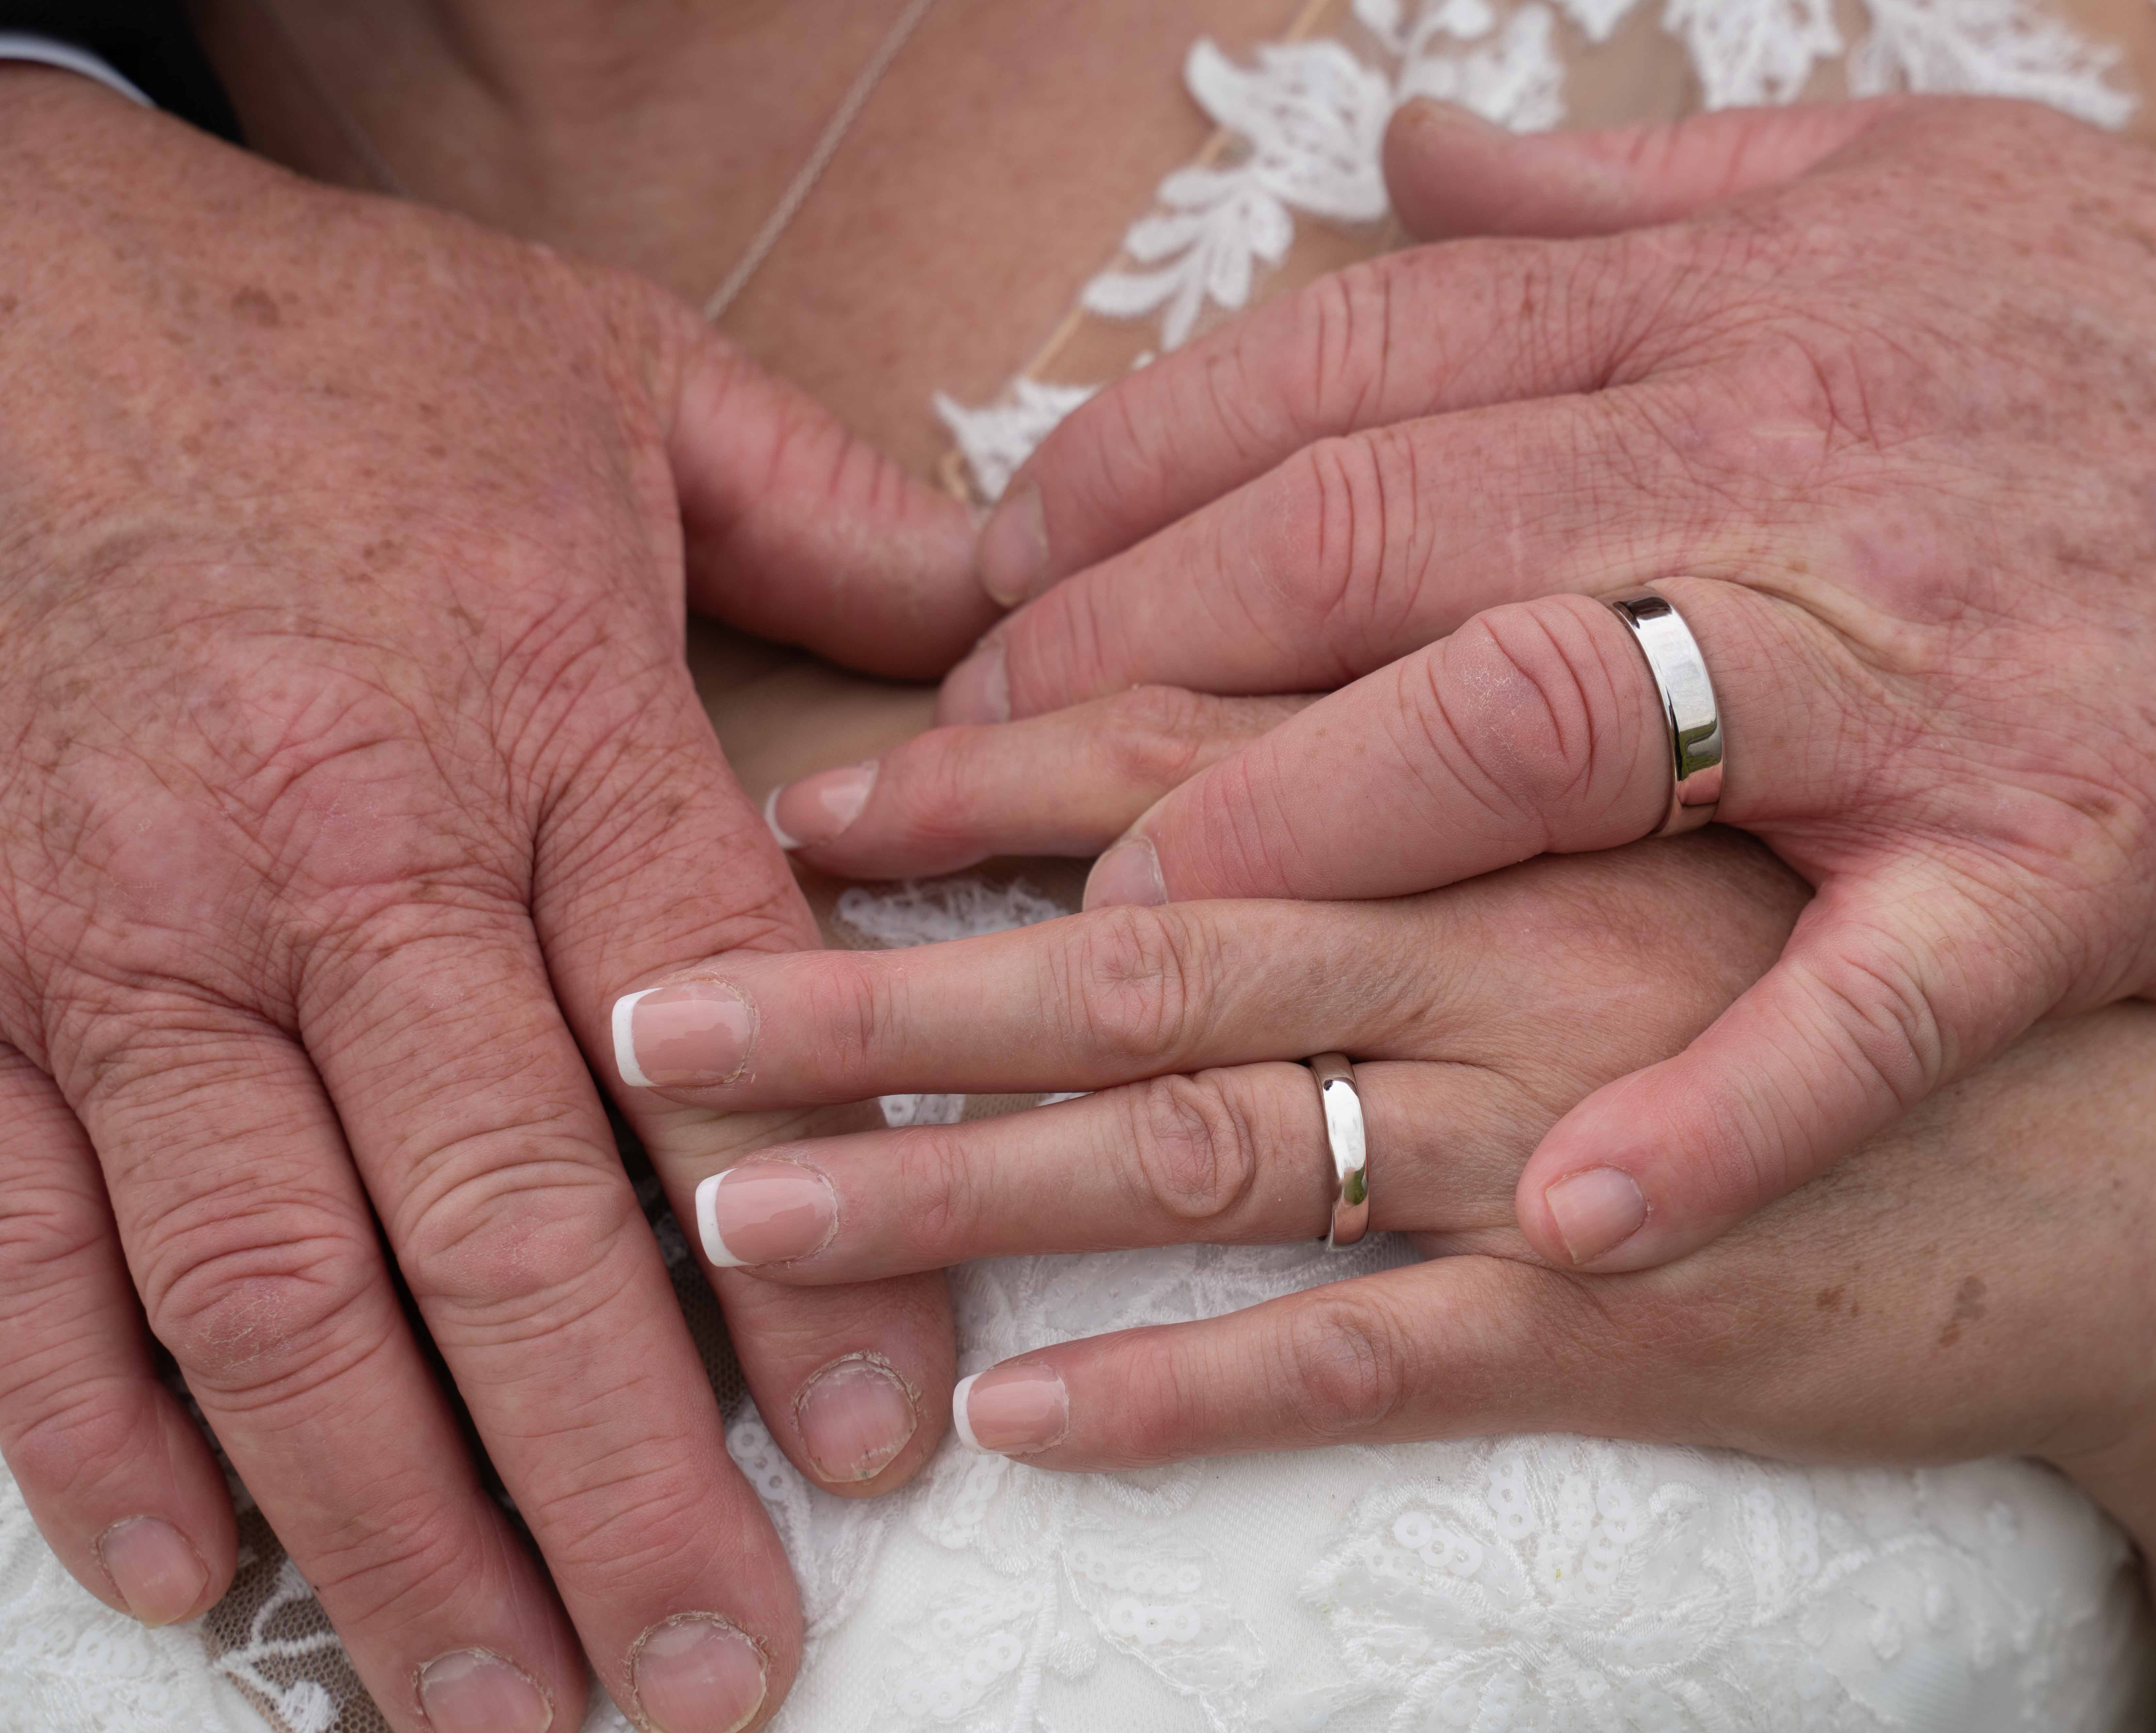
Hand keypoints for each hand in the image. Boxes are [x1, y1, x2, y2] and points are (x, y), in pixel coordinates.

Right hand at [0, 75, 985, 1732]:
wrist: (16, 290)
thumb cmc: (341, 354)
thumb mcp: (625, 386)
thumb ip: (841, 517)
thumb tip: (1024, 614)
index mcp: (545, 728)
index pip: (719, 1049)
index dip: (812, 1263)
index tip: (879, 1448)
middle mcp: (341, 865)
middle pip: (500, 1230)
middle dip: (612, 1484)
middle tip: (710, 1676)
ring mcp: (127, 941)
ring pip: (278, 1291)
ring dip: (393, 1525)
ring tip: (500, 1702)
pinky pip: (27, 1246)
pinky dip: (100, 1430)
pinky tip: (208, 1575)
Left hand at [635, 831, 2155, 1729]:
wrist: (2149, 1162)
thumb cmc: (1894, 971)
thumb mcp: (1704, 832)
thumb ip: (1494, 779)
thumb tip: (1263, 782)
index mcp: (1513, 821)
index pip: (1180, 775)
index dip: (968, 790)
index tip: (779, 813)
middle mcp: (1496, 958)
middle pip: (1124, 966)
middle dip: (874, 996)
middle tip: (654, 1024)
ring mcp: (1547, 1147)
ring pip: (1197, 1158)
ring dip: (958, 1200)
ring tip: (747, 1228)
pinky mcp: (1617, 1326)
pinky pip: (1364, 1361)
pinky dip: (1193, 1387)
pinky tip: (1026, 1421)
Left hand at [782, 95, 2155, 1275]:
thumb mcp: (1900, 192)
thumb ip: (1632, 193)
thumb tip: (1415, 159)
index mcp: (1727, 318)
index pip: (1346, 382)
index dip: (1132, 484)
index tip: (992, 585)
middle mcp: (1779, 476)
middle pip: (1373, 545)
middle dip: (1127, 662)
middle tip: (947, 779)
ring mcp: (1915, 678)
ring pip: (1543, 733)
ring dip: (1311, 843)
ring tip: (1116, 952)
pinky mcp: (2055, 864)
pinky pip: (1853, 1013)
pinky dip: (1707, 1122)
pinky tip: (1553, 1224)